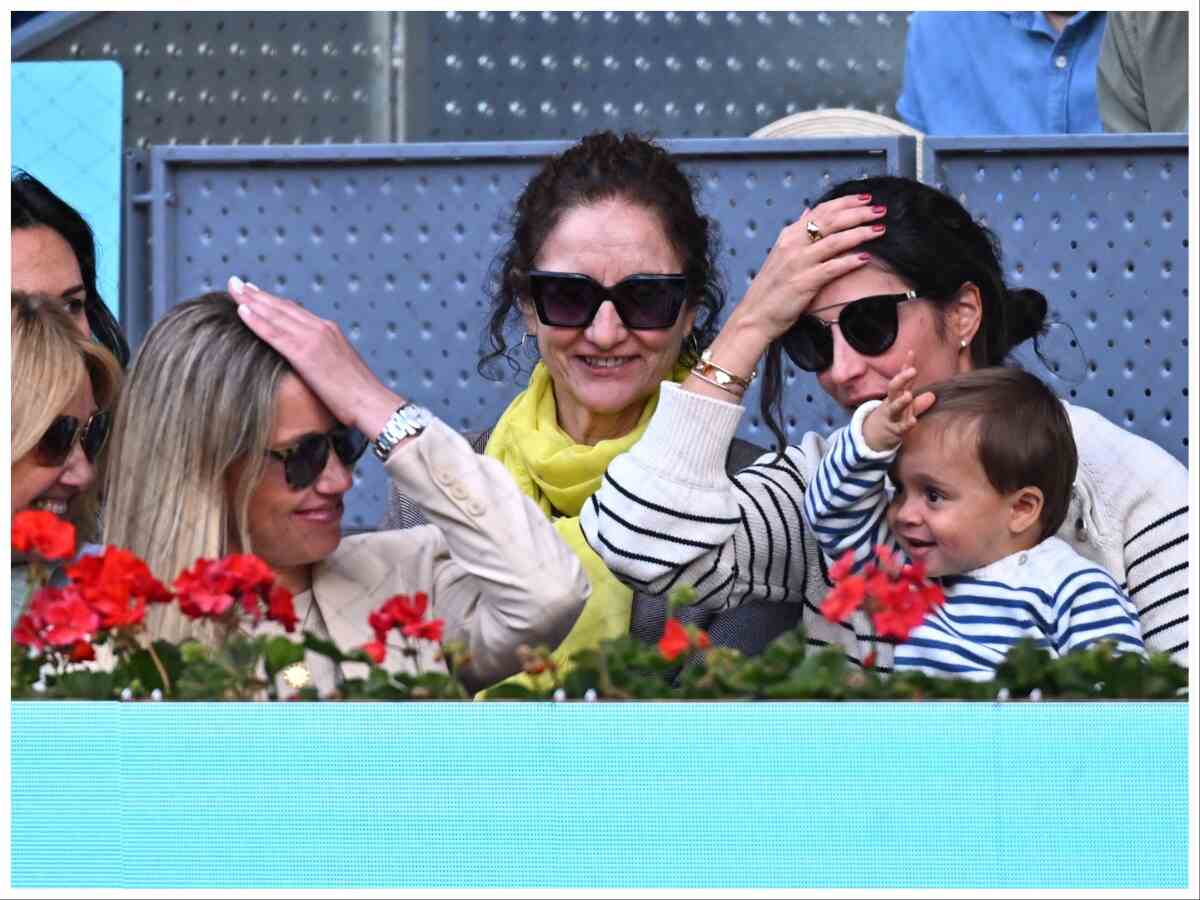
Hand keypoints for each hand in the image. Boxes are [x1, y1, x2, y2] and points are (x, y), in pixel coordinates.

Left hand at [227, 277, 403, 439]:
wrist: (372, 403)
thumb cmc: (359, 396)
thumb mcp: (340, 370)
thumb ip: (324, 360)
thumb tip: (312, 366)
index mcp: (330, 331)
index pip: (295, 311)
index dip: (273, 301)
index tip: (255, 293)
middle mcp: (322, 328)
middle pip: (282, 307)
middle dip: (257, 294)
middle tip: (236, 282)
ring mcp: (314, 339)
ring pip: (276, 315)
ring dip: (252, 301)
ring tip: (233, 289)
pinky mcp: (306, 354)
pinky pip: (275, 334)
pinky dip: (256, 321)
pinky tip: (241, 312)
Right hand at [731, 193, 887, 343]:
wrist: (755, 315)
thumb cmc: (771, 288)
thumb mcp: (781, 253)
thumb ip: (797, 231)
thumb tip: (808, 211)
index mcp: (789, 235)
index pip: (821, 210)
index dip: (846, 202)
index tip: (866, 199)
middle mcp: (793, 245)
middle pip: (831, 221)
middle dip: (859, 213)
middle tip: (880, 211)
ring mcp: (798, 263)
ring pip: (834, 241)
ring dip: (860, 233)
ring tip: (879, 230)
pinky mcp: (804, 282)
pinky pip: (832, 268)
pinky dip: (849, 261)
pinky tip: (865, 258)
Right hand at [861, 352, 935, 451]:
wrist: (873, 436)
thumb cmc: (893, 419)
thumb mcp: (905, 409)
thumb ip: (919, 402)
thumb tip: (932, 396)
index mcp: (895, 395)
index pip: (902, 379)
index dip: (906, 366)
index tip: (912, 352)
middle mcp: (892, 403)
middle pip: (894, 388)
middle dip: (901, 379)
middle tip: (912, 370)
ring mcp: (891, 416)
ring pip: (895, 407)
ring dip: (901, 402)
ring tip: (908, 395)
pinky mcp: (894, 430)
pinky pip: (900, 427)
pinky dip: (906, 425)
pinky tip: (914, 421)